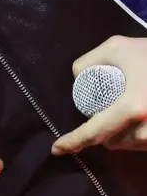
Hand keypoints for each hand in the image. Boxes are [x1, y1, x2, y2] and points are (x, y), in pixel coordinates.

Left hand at [52, 35, 146, 154]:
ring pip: (130, 144)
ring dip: (121, 134)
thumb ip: (89, 61)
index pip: (95, 132)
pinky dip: (137, 134)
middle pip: (112, 141)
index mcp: (132, 107)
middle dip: (103, 132)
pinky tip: (140, 116)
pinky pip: (145, 143)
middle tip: (108, 109)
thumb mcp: (117, 47)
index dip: (73, 142)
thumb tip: (77, 80)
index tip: (56, 149)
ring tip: (128, 109)